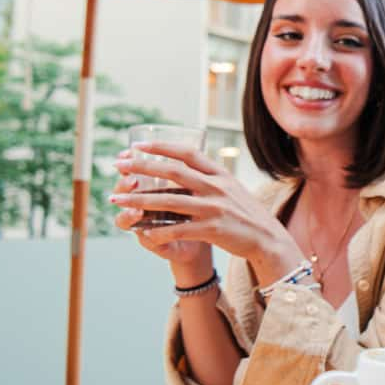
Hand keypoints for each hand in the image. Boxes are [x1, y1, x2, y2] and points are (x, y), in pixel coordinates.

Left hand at [109, 142, 301, 280]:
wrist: (268, 238)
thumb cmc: (246, 213)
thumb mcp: (232, 188)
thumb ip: (210, 177)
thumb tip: (185, 165)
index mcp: (220, 174)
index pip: (187, 153)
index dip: (160, 147)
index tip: (138, 145)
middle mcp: (216, 187)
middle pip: (172, 172)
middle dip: (141, 167)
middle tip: (118, 166)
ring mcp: (214, 208)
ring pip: (169, 201)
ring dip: (138, 200)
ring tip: (117, 199)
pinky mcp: (213, 230)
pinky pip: (179, 229)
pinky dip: (159, 231)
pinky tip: (143, 231)